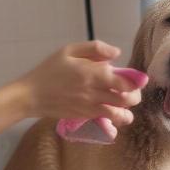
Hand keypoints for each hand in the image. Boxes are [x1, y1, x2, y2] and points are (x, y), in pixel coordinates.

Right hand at [11, 41, 142, 124]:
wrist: (31, 95)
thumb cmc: (49, 70)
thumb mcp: (69, 50)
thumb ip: (95, 48)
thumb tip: (117, 54)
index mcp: (93, 73)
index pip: (125, 81)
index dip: (136, 82)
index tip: (138, 80)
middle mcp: (95, 92)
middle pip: (126, 99)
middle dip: (135, 97)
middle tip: (133, 93)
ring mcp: (90, 107)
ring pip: (119, 114)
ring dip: (128, 112)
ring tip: (125, 106)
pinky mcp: (86, 117)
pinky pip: (107, 121)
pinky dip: (116, 119)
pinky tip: (114, 114)